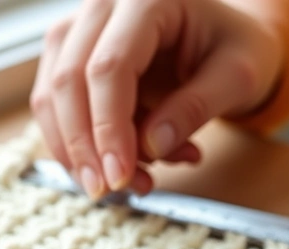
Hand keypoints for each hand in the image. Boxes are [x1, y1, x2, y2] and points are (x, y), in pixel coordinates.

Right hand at [30, 0, 283, 197]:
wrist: (226, 36)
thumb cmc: (236, 47)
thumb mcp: (237, 77)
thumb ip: (195, 108)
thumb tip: (151, 146)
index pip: (110, 67)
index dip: (109, 127)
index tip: (121, 175)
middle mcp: (103, 5)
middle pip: (69, 80)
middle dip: (84, 146)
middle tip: (110, 190)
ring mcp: (79, 28)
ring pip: (51, 94)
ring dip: (78, 150)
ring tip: (129, 182)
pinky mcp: (70, 55)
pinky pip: (57, 106)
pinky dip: (82, 145)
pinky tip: (124, 164)